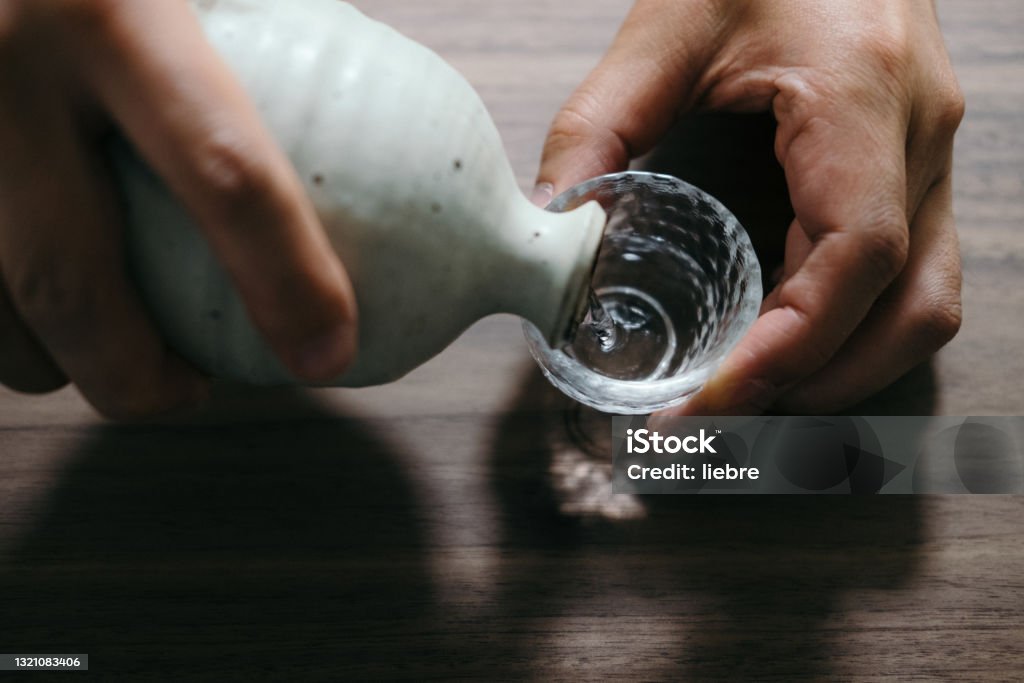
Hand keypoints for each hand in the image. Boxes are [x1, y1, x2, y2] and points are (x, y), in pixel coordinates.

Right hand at [0, 1, 356, 418]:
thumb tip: (364, 98)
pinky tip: (27, 306)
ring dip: (51, 358)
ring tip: (112, 355)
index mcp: (107, 3)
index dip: (286, 282)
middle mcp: (1, 67)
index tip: (327, 354)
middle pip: (72, 287)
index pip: (225, 174)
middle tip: (192, 392)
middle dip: (139, 377)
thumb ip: (273, 13)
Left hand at [536, 0, 963, 413]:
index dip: (789, 351)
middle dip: (817, 385)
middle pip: (909, 308)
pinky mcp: (918, 165)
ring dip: (845, 372)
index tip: (711, 400)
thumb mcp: (661, 32)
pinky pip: (911, 276)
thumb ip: (597, 130)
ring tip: (748, 399)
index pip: (854, 259)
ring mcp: (933, 152)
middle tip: (717, 420)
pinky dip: (853, 332)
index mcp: (861, 95)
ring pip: (926, 306)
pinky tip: (783, 346)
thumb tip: (551, 231)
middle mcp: (920, 132)